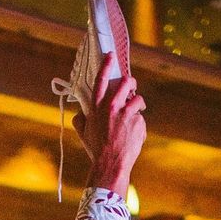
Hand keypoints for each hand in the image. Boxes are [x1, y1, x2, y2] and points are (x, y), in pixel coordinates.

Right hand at [75, 54, 145, 197]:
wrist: (110, 164)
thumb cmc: (96, 149)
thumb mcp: (83, 133)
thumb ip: (80, 120)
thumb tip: (79, 114)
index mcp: (97, 107)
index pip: (101, 80)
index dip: (106, 65)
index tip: (111, 55)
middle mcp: (111, 107)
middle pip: (126, 83)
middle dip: (131, 83)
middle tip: (132, 88)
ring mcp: (126, 113)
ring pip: (138, 99)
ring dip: (138, 105)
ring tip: (134, 116)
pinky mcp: (138, 121)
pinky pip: (141, 118)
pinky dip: (139, 125)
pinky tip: (133, 136)